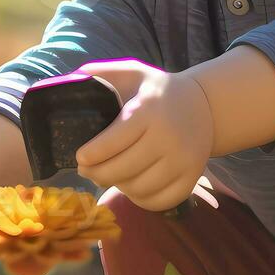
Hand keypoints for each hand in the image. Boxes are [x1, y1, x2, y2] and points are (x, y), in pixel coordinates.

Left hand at [73, 58, 213, 210]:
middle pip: (122, 170)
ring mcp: (184, 160)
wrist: (205, 106)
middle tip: (86, 170)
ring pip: (138, 189)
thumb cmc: (158, 91)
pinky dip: (140, 199)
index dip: (92, 154)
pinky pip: (158, 202)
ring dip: (117, 186)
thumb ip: (101, 73)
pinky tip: (131, 185)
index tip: (79, 157)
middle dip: (96, 174)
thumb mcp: (133, 72)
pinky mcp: (192, 177)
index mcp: (149, 110)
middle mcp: (169, 137)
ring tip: (109, 175)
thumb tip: (69, 80)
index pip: (114, 141)